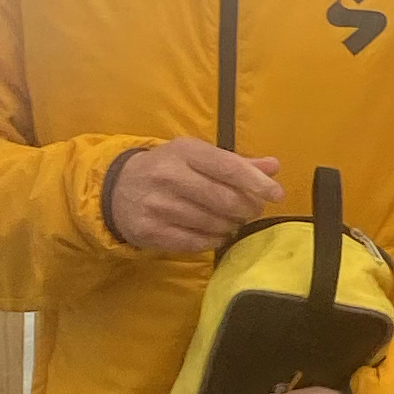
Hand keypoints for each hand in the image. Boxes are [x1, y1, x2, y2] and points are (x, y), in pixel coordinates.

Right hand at [109, 137, 282, 252]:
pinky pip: (195, 242)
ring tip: (232, 221)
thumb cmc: (168, 169)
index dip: (258, 183)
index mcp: (185, 151)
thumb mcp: (197, 157)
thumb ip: (236, 163)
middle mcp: (170, 176)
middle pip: (224, 199)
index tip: (277, 194)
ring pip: (212, 223)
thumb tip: (274, 167)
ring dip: (230, 225)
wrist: (116, 188)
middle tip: (251, 210)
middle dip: (246, 208)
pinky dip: (213, 240)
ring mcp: (158, 205)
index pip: (229, 168)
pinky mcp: (150, 230)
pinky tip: (216, 233)